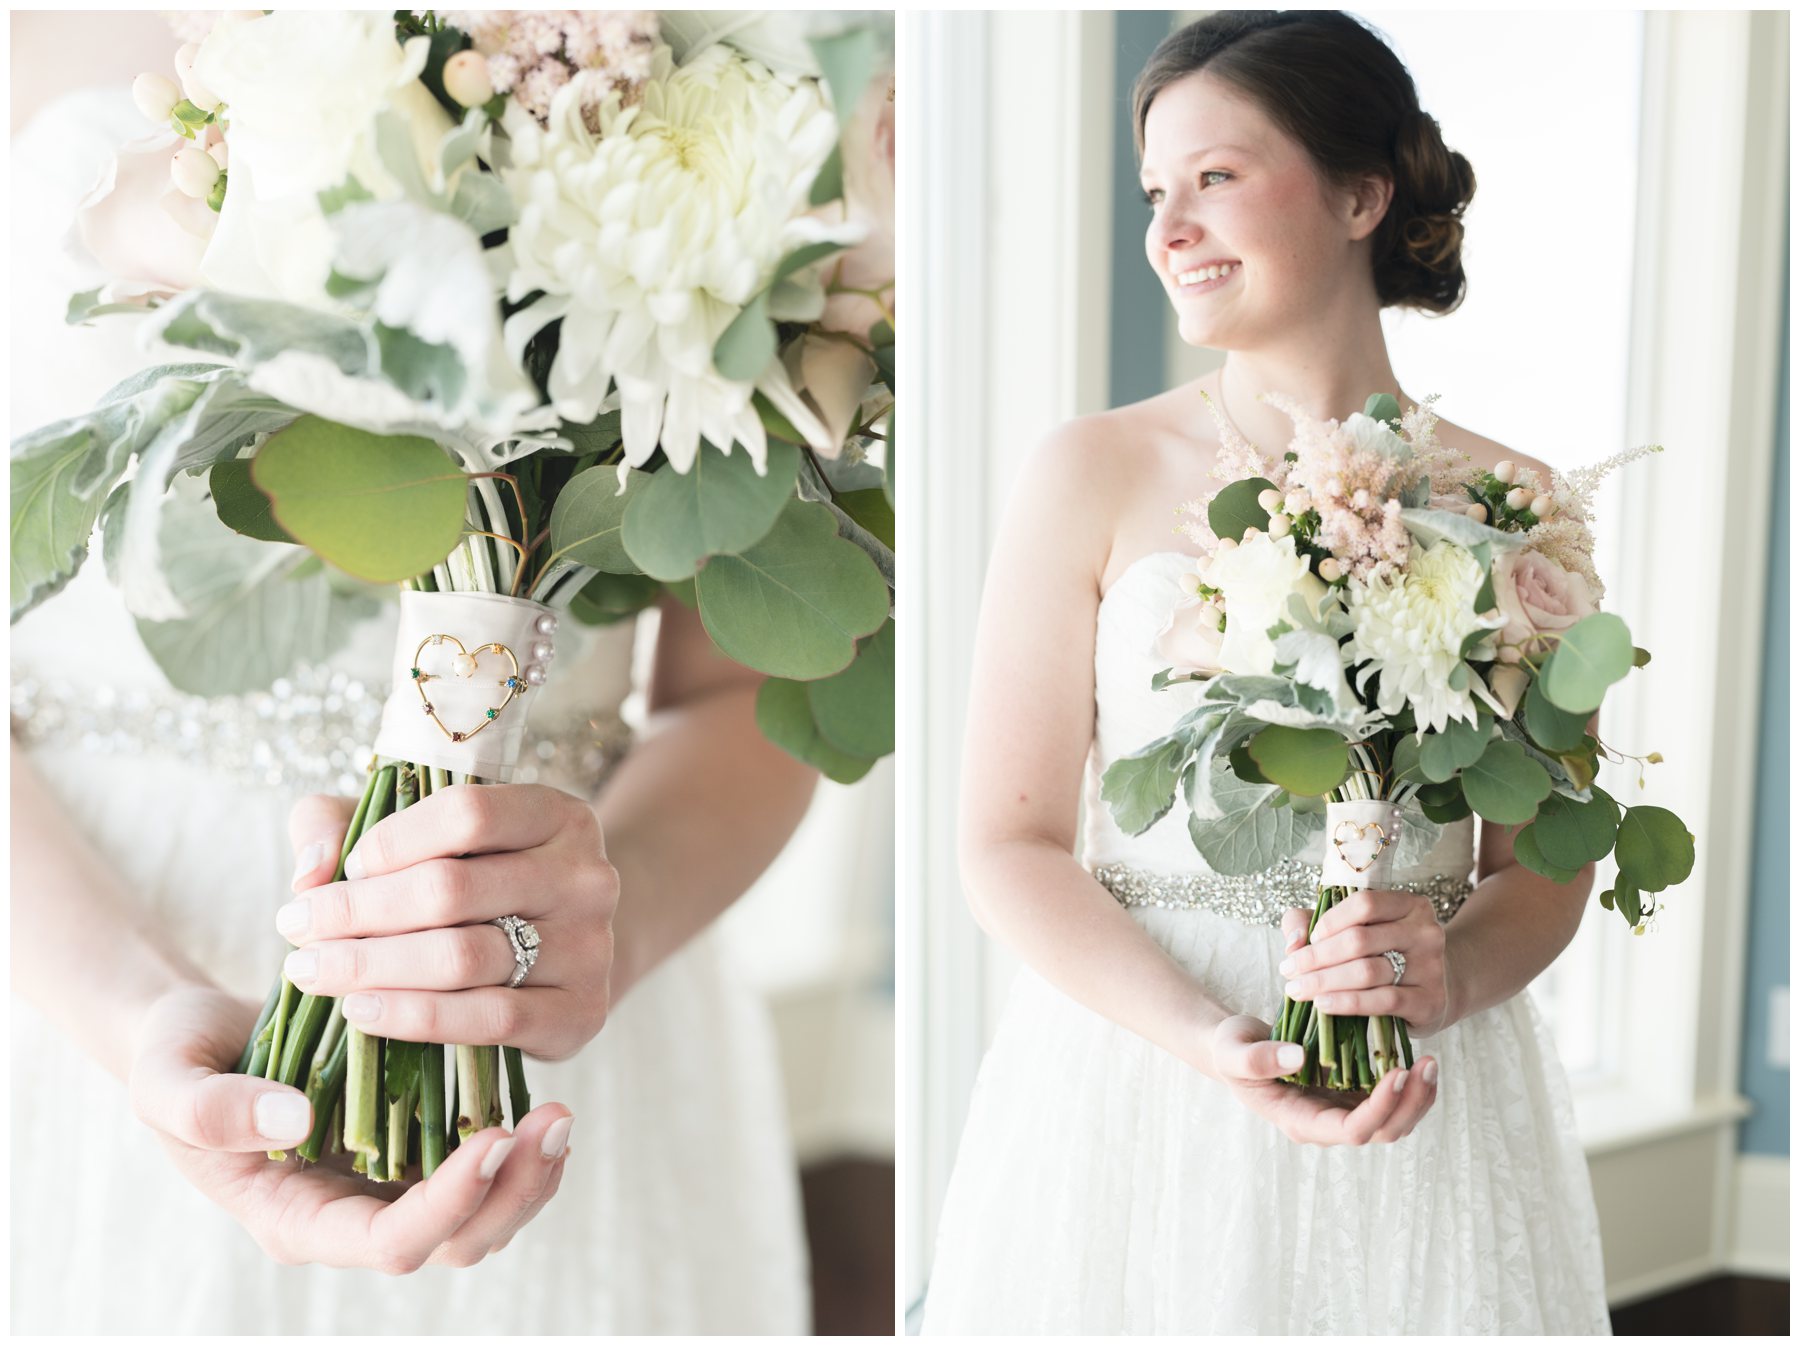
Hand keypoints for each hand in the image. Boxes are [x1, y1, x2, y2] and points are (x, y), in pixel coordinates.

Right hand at [128, 983, 574, 1271]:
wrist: (198, 1033)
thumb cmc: (175, 1056)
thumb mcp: (166, 1079)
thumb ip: (210, 1110)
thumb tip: (293, 1120)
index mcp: (297, 1218)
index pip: (391, 1242)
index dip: (450, 1203)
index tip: (495, 1138)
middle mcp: (352, 1215)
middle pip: (456, 1240)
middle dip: (514, 1191)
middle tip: (556, 1120)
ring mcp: (388, 1184)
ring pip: (483, 1215)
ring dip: (531, 1174)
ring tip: (561, 1113)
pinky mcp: (414, 1144)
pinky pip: (483, 1169)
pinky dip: (519, 1146)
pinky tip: (541, 1098)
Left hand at [278, 783, 619, 1061]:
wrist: (568, 952)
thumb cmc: (482, 883)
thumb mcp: (423, 834)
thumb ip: (347, 823)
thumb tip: (310, 871)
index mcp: (557, 815)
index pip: (466, 814)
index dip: (391, 841)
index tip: (344, 868)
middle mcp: (587, 876)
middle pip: (453, 890)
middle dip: (358, 912)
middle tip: (297, 929)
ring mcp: (591, 947)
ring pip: (464, 957)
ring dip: (372, 967)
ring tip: (312, 971)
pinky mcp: (582, 1012)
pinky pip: (490, 1019)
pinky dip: (415, 1016)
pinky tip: (362, 1011)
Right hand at [1210, 1013, 1438, 1145]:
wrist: (1235, 1046)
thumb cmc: (1231, 1049)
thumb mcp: (1233, 1051)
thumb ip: (1258, 1059)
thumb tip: (1299, 1058)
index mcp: (1301, 1121)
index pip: (1352, 1130)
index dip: (1380, 1107)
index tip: (1396, 1072)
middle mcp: (1327, 1123)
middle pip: (1383, 1130)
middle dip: (1411, 1102)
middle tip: (1427, 1063)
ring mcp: (1342, 1109)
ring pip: (1394, 1119)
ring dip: (1417, 1095)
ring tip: (1429, 1060)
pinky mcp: (1351, 1091)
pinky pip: (1390, 1098)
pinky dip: (1408, 1083)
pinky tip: (1415, 1054)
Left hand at [1278, 888, 1453, 1035]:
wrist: (1434, 993)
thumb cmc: (1384, 957)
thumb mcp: (1353, 931)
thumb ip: (1312, 923)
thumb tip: (1293, 943)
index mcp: (1409, 905)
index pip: (1364, 904)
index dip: (1329, 921)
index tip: (1309, 939)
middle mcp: (1426, 932)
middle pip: (1359, 940)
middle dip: (1315, 957)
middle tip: (1288, 971)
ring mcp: (1432, 967)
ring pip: (1367, 971)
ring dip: (1324, 981)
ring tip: (1297, 989)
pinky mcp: (1430, 1001)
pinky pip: (1382, 1001)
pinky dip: (1346, 1002)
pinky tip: (1323, 1004)